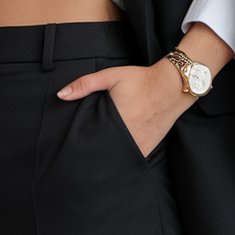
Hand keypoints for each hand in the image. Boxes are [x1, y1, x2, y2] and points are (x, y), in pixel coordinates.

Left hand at [57, 58, 188, 156]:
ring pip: (118, 158)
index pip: (93, 140)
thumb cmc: (141, 79)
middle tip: (80, 154)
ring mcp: (140, 144)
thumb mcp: (111, 76)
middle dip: (92, 153)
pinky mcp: (149, 146)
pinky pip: (132, 158)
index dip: (82, 145)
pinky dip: (122, 157)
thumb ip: (85, 84)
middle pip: (104, 152)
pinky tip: (114, 155)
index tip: (73, 147)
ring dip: (107, 157)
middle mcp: (129, 135)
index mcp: (117, 119)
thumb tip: (61, 95)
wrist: (174, 85)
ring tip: (95, 158)